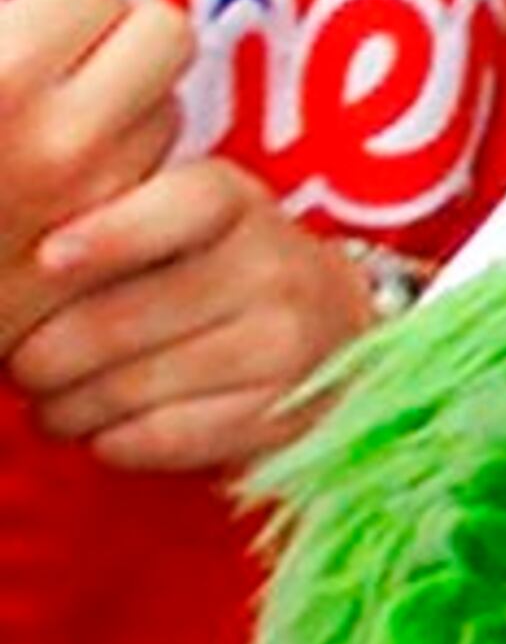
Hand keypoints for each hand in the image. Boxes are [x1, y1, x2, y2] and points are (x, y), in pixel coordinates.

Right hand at [0, 0, 193, 354]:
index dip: (53, 0)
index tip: (14, 25)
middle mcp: (56, 144)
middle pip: (161, 34)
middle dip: (113, 38)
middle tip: (51, 62)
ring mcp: (86, 208)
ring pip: (166, 107)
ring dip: (125, 102)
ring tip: (46, 125)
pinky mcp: (101, 259)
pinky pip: (160, 178)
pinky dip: (127, 169)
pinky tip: (63, 182)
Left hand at [11, 155, 391, 473]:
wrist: (336, 328)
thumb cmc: (220, 267)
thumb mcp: (187, 220)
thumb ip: (114, 221)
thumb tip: (22, 261)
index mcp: (238, 202)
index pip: (184, 206)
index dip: (112, 235)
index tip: (47, 260)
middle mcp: (272, 268)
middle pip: (122, 320)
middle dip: (42, 355)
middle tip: (25, 363)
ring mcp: (283, 345)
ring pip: (127, 389)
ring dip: (66, 406)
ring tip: (58, 400)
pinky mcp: (275, 415)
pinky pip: (157, 439)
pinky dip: (111, 441)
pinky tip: (107, 427)